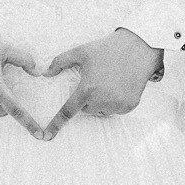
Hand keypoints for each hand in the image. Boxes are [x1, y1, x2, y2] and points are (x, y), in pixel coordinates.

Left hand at [38, 28, 163, 137]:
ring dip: (101, 102)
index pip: (68, 111)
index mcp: (87, 89)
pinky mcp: (130, 106)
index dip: (56, 124)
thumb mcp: (81, 51)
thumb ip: (60, 62)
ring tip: (109, 82)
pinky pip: (116, 110)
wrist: (138, 47)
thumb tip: (45, 73)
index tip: (47, 136)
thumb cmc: (107, 48)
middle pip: (87, 109)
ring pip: (102, 111)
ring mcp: (117, 105)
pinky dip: (115, 102)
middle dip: (87, 99)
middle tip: (96, 81)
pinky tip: (120, 86)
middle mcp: (102, 100)